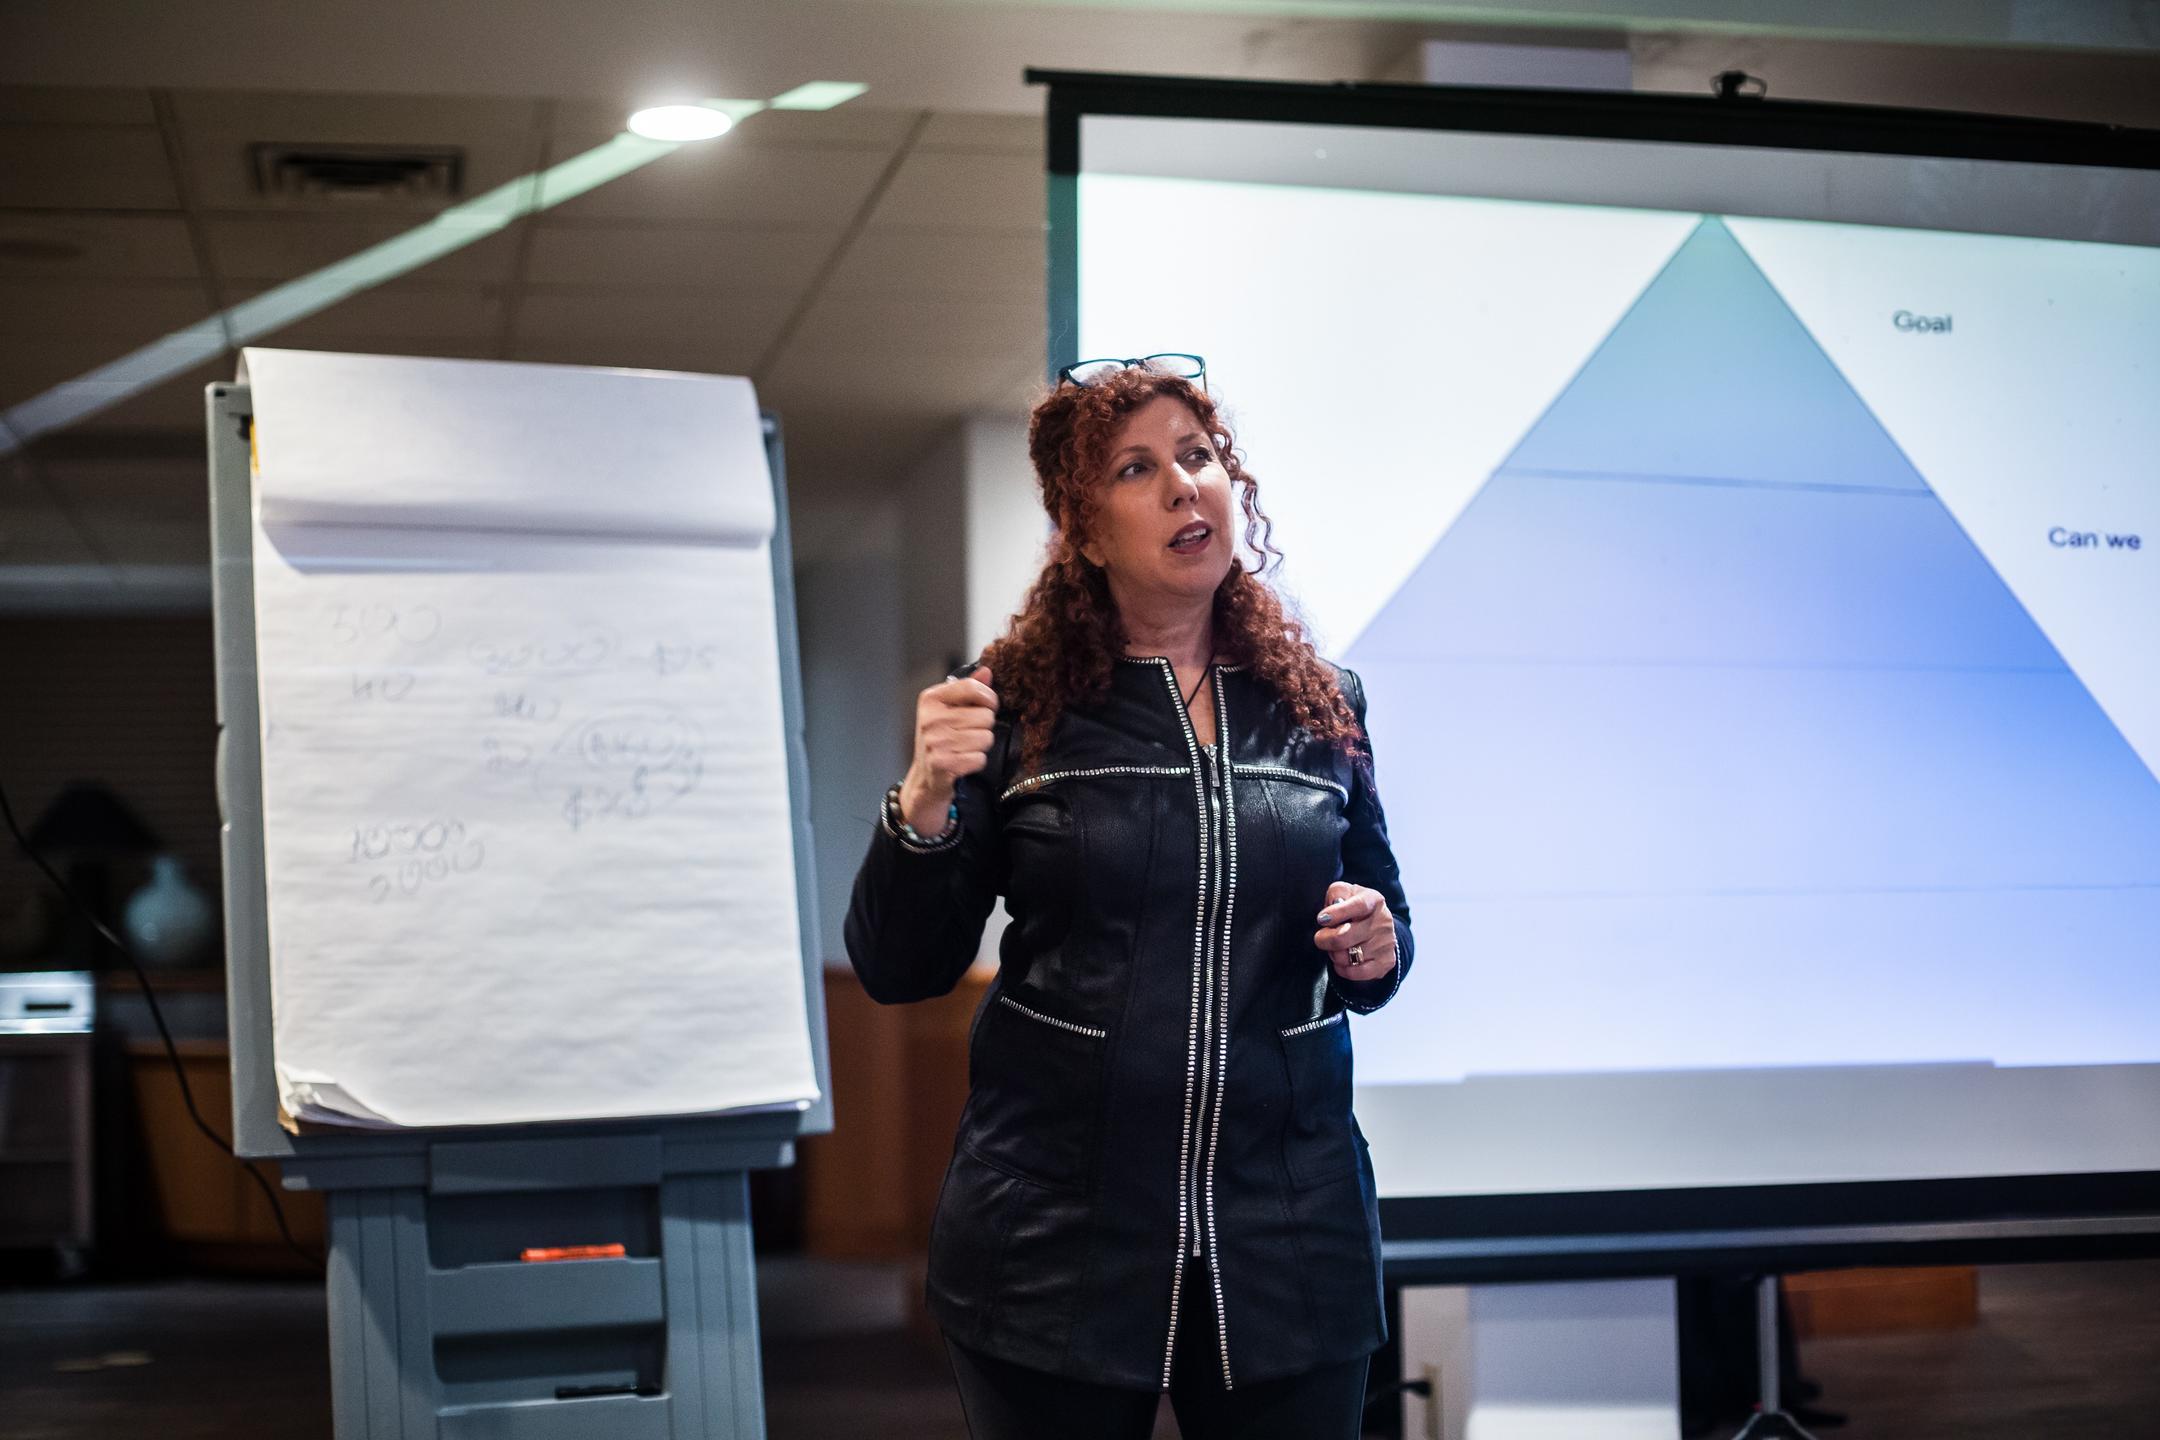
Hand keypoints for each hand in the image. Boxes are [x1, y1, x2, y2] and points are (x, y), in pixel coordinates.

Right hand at [900, 666, 997, 833]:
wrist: (925, 777)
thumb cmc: (939, 740)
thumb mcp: (948, 710)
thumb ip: (968, 690)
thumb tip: (986, 670)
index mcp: (931, 699)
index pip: (972, 687)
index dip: (989, 698)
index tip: (988, 706)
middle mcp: (930, 718)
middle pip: (985, 716)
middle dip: (984, 727)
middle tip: (969, 734)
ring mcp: (935, 741)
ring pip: (985, 738)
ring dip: (981, 746)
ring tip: (965, 748)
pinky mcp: (942, 763)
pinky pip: (979, 758)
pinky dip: (976, 762)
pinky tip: (963, 761)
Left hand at [1314, 881, 1396, 981]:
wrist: (1378, 927)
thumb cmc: (1354, 908)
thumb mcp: (1346, 892)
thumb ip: (1336, 893)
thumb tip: (1334, 905)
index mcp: (1374, 900)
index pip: (1358, 906)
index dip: (1337, 913)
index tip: (1321, 919)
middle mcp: (1383, 922)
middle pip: (1344, 937)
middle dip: (1324, 939)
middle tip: (1320, 937)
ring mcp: (1386, 944)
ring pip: (1347, 957)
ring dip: (1334, 954)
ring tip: (1335, 948)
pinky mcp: (1385, 963)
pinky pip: (1355, 973)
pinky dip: (1342, 969)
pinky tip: (1342, 961)